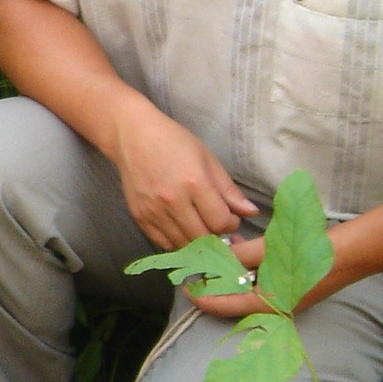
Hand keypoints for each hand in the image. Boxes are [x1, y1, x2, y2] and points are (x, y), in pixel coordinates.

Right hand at [109, 103, 259, 250]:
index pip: (220, 222)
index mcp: (194, 183)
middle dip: (215, 234)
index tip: (229, 216)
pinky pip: (163, 243)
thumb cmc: (173, 142)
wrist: (132, 136)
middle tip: (215, 222)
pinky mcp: (139, 217)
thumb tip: (251, 212)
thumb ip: (228, 190)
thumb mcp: (207, 159)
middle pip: (203, 238)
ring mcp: (153, 211)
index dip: (231, 223)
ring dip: (196, 241)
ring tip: (199, 225)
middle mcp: (172, 201)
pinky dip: (176, 242)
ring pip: (183, 245)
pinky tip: (181, 228)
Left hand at [189, 232, 351, 319]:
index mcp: (268, 306)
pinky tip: (238, 254)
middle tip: (191, 271)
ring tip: (210, 260)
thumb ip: (238, 256)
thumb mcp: (270, 250)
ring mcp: (284, 300)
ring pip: (246, 292)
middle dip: (212, 287)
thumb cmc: (312, 251)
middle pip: (233, 302)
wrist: (356, 251)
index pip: (223, 306)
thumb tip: (210, 260)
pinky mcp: (291, 289)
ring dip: (228, 278)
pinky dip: (245, 273)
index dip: (200, 296)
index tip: (182, 284)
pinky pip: (259, 285)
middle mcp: (275, 309)